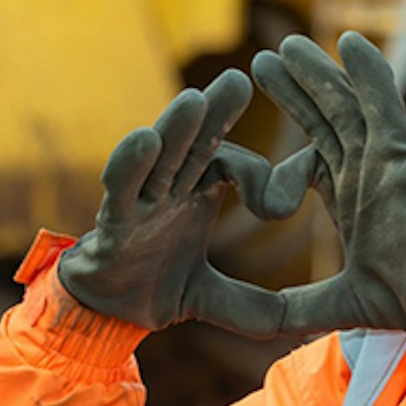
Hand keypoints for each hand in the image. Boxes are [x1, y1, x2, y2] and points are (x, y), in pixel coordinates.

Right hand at [56, 70, 289, 334]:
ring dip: (178, 127)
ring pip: (160, 154)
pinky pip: (121, 184)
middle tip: (241, 79)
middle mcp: (169, 185)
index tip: (286, 206)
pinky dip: (130, 161)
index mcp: (196, 192)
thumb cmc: (156, 287)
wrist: (105, 312)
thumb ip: (253, 307)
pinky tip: (144, 137)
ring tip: (195, 100)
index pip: (234, 167)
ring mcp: (140, 199)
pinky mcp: (113, 219)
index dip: (263, 179)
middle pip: (197, 139)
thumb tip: (300, 326)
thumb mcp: (215, 299)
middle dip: (217, 110)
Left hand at [249, 32, 405, 335]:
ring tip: (286, 47)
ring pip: (345, 105)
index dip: (290, 146)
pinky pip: (382, 103)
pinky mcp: (398, 154)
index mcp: (356, 202)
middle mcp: (369, 174)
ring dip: (317, 73)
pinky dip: (367, 72)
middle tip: (266, 61)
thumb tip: (267, 322)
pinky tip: (348, 41)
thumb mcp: (336, 303)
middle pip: (326, 121)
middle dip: (297, 91)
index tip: (252, 152)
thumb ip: (300, 306)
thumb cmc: (405, 299)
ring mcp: (384, 160)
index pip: (317, 159)